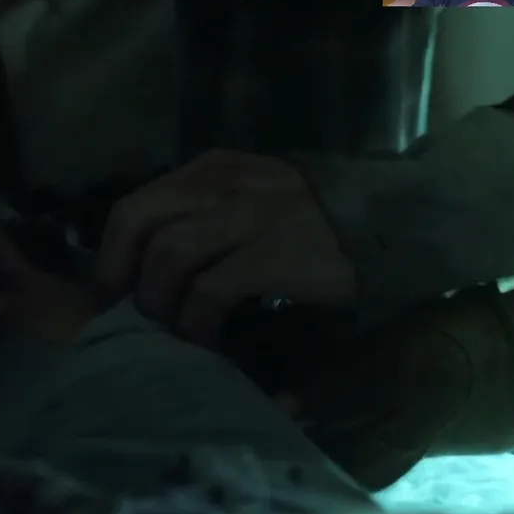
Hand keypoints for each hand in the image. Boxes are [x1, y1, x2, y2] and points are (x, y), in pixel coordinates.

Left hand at [96, 150, 355, 343]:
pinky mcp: (278, 252)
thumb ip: (206, 221)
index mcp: (215, 170)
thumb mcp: (254, 204)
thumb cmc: (319, 227)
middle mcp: (226, 183)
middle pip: (139, 221)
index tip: (112, 293)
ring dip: (160, 302)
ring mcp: (253, 214)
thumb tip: (147, 276)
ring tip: (173, 333)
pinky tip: (207, 343)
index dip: (112, 252)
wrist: (401, 223)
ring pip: (169, 253)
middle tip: (130, 317)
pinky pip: (211, 288)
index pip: (136, 203)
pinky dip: (197, 321)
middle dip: (122, 275)